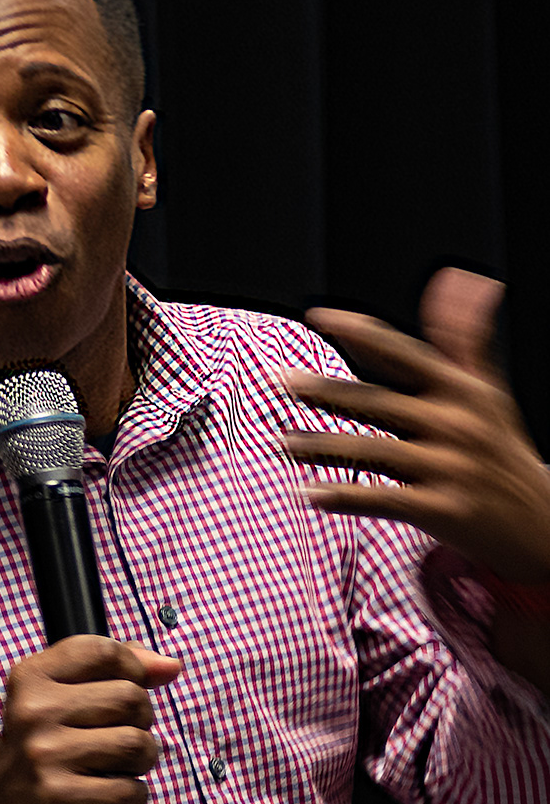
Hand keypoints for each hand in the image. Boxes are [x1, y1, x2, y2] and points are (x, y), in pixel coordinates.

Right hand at [0, 635, 181, 803]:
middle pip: (131, 697)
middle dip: (141, 721)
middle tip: (117, 737)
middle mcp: (34, 710)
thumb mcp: (62, 696)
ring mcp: (45, 754)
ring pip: (136, 743)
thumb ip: (115, 671)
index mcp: (32, 676)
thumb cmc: (44, 745)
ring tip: (118, 767)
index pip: (104, 651)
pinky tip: (112, 795)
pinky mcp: (60, 795)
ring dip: (142, 760)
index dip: (133, 668)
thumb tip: (171, 666)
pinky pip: (131, 789)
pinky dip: (134, 796)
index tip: (127, 689)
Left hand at [278, 268, 549, 583]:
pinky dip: (344, 496)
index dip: (360, 332)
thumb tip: (456, 280)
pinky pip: (383, 499)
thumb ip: (461, 341)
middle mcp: (456, 424)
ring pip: (373, 451)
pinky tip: (307, 492)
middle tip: (280, 380)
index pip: (405, 352)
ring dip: (321, 447)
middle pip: (379, 401)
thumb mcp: (486, 392)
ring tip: (281, 443)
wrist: (539, 523)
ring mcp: (449, 468)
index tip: (317, 315)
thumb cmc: (500, 450)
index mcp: (462, 390)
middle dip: (327, 390)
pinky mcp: (442, 509)